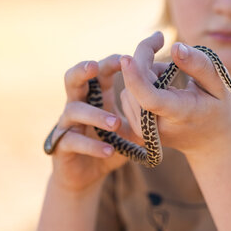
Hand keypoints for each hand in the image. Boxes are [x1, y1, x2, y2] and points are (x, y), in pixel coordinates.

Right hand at [49, 54, 134, 192]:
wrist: (86, 174)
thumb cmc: (111, 142)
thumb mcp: (131, 125)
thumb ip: (145, 110)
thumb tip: (170, 90)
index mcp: (95, 95)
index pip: (100, 71)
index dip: (111, 62)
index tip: (128, 56)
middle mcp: (77, 104)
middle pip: (72, 79)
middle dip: (82, 70)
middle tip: (95, 66)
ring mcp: (67, 124)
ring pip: (73, 110)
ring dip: (95, 115)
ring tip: (116, 122)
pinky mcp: (61, 146)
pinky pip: (73, 142)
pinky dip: (92, 146)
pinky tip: (109, 149)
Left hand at [120, 32, 230, 159]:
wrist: (210, 142)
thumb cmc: (218, 108)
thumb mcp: (220, 83)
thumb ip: (199, 64)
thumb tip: (175, 47)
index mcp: (179, 114)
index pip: (150, 98)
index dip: (135, 77)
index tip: (126, 58)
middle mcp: (156, 127)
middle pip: (136, 85)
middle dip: (148, 61)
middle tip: (176, 57)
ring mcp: (142, 131)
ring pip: (129, 87)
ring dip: (147, 74)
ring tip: (173, 83)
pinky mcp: (133, 129)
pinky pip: (128, 95)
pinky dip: (142, 85)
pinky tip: (163, 90)